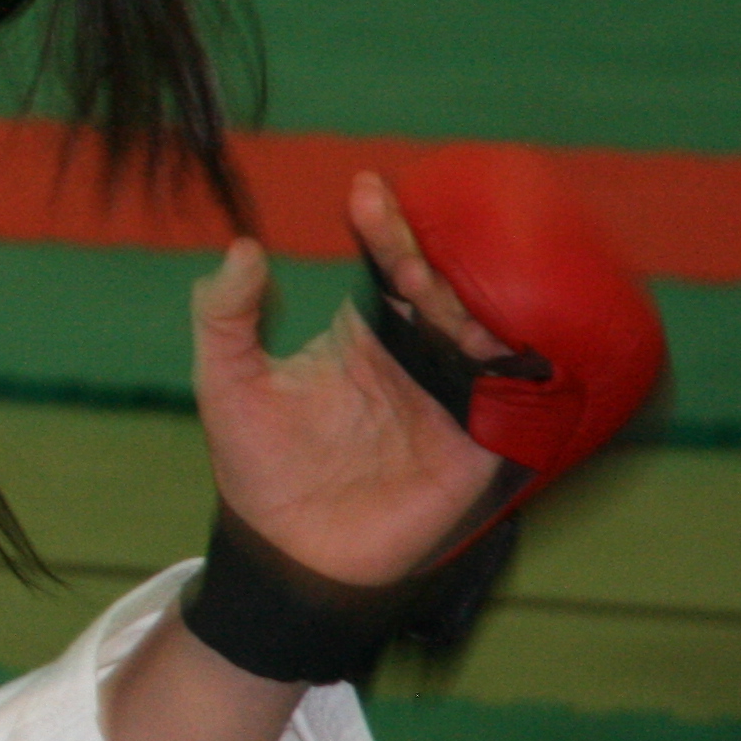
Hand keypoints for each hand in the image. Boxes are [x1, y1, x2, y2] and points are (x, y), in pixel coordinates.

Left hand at [192, 173, 515, 589]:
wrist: (286, 552)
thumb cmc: (257, 465)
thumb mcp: (225, 381)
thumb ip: (223, 314)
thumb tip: (240, 247)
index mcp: (363, 337)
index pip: (383, 269)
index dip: (383, 228)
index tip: (366, 188)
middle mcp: (414, 360)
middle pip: (439, 295)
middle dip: (425, 265)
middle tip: (399, 250)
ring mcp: (450, 402)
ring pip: (480, 339)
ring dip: (465, 310)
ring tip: (433, 290)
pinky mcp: (478, 451)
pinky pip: (514, 406)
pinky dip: (517, 375)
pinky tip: (507, 344)